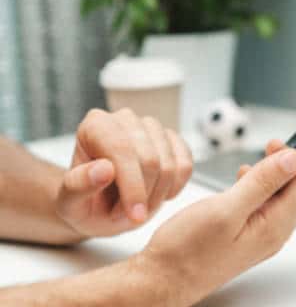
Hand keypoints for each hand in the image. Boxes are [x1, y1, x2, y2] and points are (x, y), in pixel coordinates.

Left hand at [56, 108, 192, 237]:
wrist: (102, 208)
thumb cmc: (84, 204)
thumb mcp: (70, 204)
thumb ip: (79, 185)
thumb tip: (104, 169)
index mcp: (95, 126)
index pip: (122, 148)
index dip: (132, 185)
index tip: (134, 216)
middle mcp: (124, 119)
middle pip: (150, 159)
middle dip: (143, 195)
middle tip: (127, 214)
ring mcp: (151, 128)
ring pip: (170, 164)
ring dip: (157, 195)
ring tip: (137, 206)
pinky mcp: (172, 140)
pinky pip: (186, 165)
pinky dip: (175, 187)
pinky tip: (158, 194)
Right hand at [141, 106, 295, 304]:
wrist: (165, 280)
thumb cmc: (187, 252)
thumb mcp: (224, 211)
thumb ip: (261, 184)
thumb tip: (294, 158)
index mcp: (276, 224)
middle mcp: (277, 229)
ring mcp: (265, 230)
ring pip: (292, 190)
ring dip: (288, 164)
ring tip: (272, 146)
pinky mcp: (252, 229)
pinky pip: (273, 198)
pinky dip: (270, 178)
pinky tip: (253, 172)